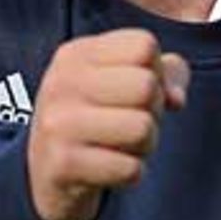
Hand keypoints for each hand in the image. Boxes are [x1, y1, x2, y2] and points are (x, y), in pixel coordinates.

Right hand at [27, 28, 190, 219]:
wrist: (44, 172)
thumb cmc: (96, 119)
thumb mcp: (121, 82)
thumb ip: (165, 74)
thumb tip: (176, 99)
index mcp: (76, 54)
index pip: (144, 45)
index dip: (156, 72)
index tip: (136, 92)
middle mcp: (62, 82)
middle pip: (146, 85)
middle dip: (153, 111)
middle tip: (132, 123)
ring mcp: (58, 123)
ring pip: (143, 128)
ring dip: (145, 145)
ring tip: (122, 146)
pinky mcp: (63, 164)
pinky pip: (130, 169)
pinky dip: (131, 174)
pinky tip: (109, 168)